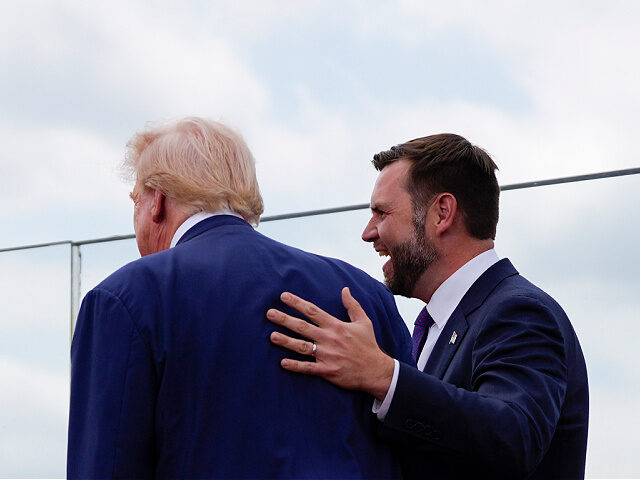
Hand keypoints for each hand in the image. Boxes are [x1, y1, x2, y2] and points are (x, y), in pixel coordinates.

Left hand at [267, 287, 394, 400]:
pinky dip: (295, 366)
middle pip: (303, 327)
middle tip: (269, 313)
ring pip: (302, 347)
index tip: (283, 296)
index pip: (312, 311)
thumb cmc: (368, 345)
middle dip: (285, 319)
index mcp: (336, 326)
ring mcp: (327, 355)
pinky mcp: (327, 371)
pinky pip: (308, 368)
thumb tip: (345, 289)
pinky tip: (283, 363)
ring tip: (272, 336)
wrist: (376, 370)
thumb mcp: (364, 322)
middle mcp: (329, 339)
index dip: (297, 303)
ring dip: (286, 341)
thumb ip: (352, 305)